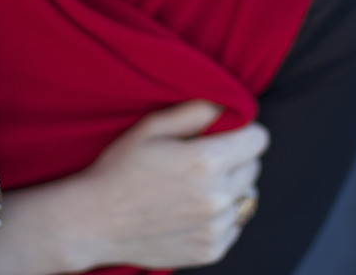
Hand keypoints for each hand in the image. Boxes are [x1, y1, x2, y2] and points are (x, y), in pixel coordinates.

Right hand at [72, 100, 267, 269]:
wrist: (96, 221)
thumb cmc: (121, 168)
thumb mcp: (152, 127)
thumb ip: (195, 111)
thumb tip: (227, 105)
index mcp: (206, 162)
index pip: (258, 140)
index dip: (243, 131)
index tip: (226, 133)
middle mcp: (218, 197)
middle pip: (254, 168)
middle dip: (235, 158)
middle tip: (201, 157)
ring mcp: (216, 228)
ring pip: (246, 198)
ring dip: (229, 188)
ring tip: (195, 185)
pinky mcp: (211, 251)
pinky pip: (234, 225)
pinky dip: (220, 215)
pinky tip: (191, 209)